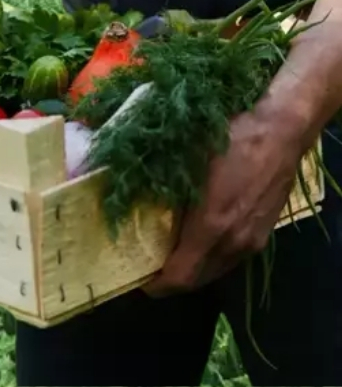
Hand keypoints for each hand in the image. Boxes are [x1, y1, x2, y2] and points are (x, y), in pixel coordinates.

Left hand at [143, 108, 305, 296]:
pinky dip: (211, 258)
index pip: (180, 277)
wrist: (281, 129)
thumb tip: (133, 205)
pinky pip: (231, 258)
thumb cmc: (228, 139)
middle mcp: (235, 242)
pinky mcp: (264, 233)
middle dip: (171, 281)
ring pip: (216, 270)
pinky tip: (197, 241)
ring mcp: (253, 240)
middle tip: (149, 266)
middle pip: (198, 280)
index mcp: (211, 227)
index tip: (137, 279)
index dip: (156, 285)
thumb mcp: (184, 162)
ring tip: (169, 254)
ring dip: (192, 270)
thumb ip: (162, 193)